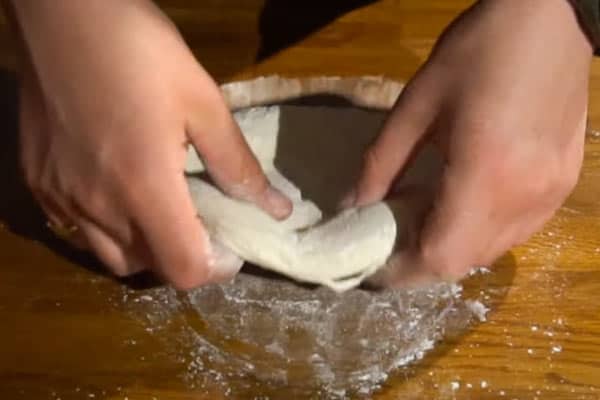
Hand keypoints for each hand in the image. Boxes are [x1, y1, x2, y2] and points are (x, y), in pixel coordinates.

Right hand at [12, 0, 290, 288]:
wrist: (61, 12)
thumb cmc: (141, 50)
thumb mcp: (203, 102)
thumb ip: (237, 164)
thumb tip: (277, 208)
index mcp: (143, 187)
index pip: (184, 269)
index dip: (216, 267)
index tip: (230, 243)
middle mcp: (96, 206)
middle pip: (148, 268)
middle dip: (182, 255)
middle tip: (200, 221)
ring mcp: (59, 197)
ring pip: (109, 256)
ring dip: (144, 247)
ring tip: (160, 209)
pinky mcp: (36, 182)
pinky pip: (76, 230)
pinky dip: (106, 228)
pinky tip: (117, 190)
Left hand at [349, 0, 592, 284]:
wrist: (551, 19)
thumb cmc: (477, 53)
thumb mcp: (416, 105)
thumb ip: (380, 164)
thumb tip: (350, 206)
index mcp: (486, 176)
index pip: (440, 257)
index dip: (401, 272)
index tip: (370, 267)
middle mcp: (524, 199)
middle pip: (465, 262)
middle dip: (421, 260)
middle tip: (389, 236)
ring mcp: (550, 196)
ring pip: (491, 251)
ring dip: (451, 246)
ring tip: (420, 217)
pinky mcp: (564, 185)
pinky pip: (515, 230)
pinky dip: (480, 231)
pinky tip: (461, 201)